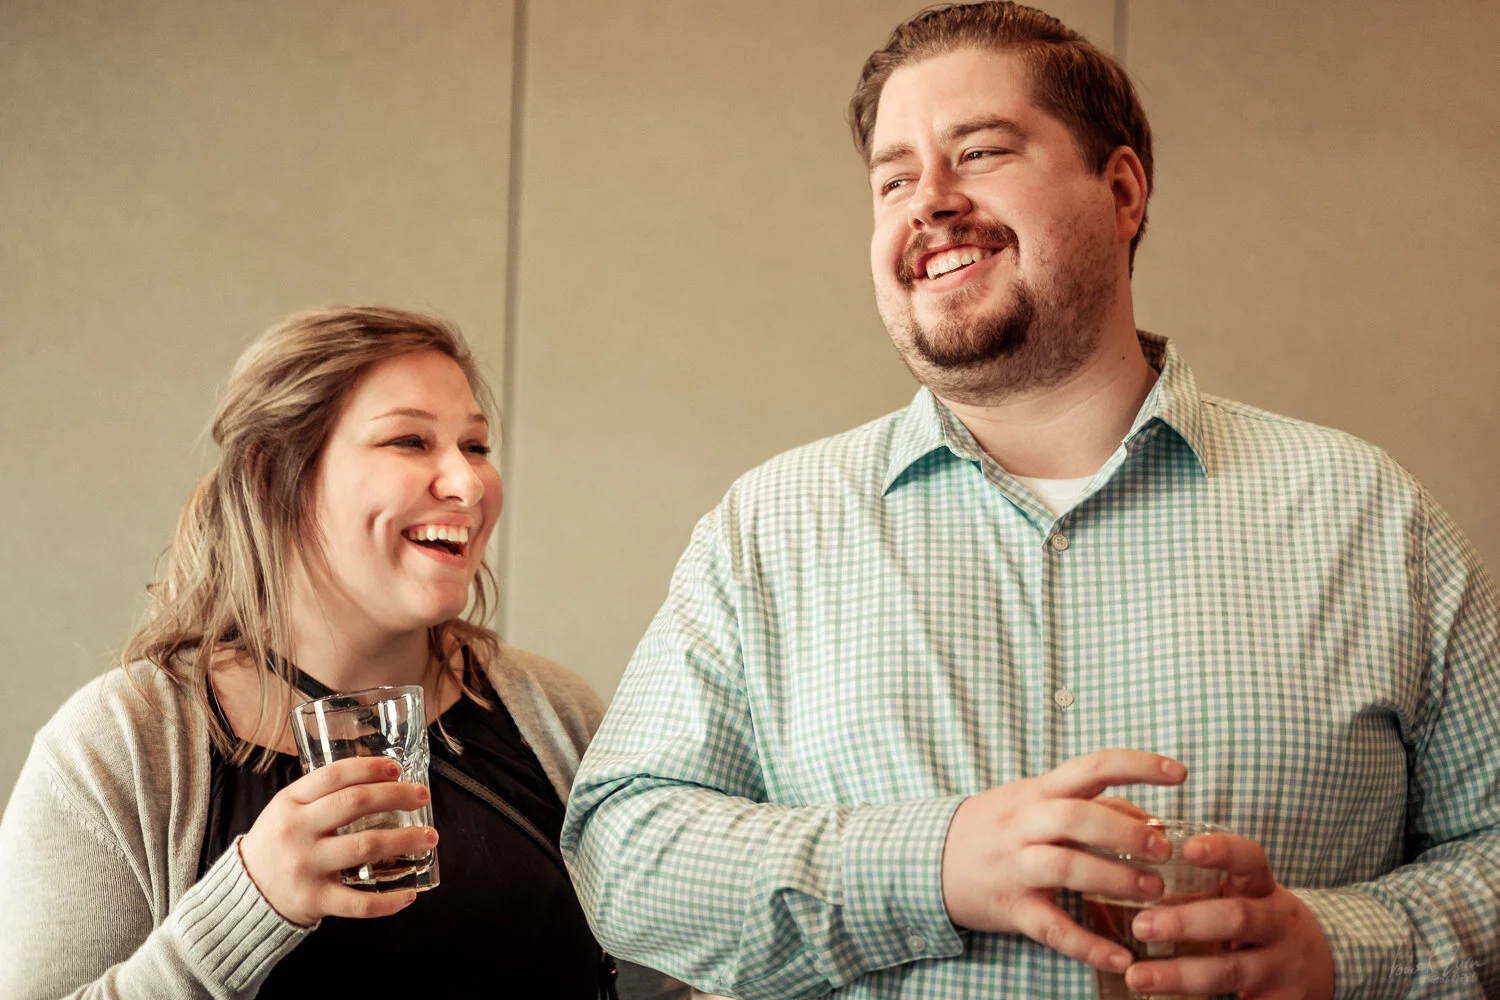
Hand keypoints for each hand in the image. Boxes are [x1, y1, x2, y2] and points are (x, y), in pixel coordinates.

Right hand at [239, 756, 437, 926]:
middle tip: (423, 796)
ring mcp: (306, 867)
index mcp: (290, 803)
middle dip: (397, 796)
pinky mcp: (314, 901)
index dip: (370, 768)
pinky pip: (359, 903)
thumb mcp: (286, 809)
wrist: (244, 894)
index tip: (397, 768)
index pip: (335, 776)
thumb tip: (380, 777)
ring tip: (430, 836)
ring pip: (365, 847)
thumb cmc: (278, 843)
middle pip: (355, 804)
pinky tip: (410, 893)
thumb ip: (321, 794)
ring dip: (405, 840)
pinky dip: (388, 901)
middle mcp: (297, 831)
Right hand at [940, 749, 1187, 971]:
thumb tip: (1148, 815)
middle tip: (1164, 850)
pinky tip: (1123, 957)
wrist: (927, 858)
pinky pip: (1052, 928)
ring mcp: (1016, 866)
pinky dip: (1089, 946)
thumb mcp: (1034, 801)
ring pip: (1065, 867)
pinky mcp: (1011, 908)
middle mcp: (1026, 824)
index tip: (1179, 772)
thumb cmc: (996, 826)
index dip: (1138, 765)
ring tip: (1153, 891)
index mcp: (1039, 792)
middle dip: (1126, 832)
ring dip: (1114, 877)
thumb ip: (1090, 804)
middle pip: (1076, 817)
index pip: (1092, 766)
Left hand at [1124, 832, 1333, 999]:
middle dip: (1186, 922)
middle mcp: (1277, 923)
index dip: (1222, 851)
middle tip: (1141, 926)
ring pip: (1231, 970)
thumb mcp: (1242, 896)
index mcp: (1263, 888)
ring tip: (1137, 977)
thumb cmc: (1257, 919)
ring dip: (1180, 975)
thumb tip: (1126, 877)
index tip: (1186, 848)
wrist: (1323, 964)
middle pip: (1236, 918)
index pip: (1250, 860)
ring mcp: (1282, 966)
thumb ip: (1199, 887)